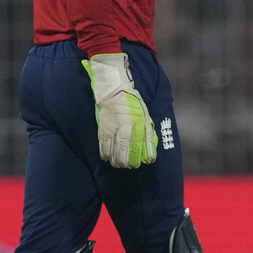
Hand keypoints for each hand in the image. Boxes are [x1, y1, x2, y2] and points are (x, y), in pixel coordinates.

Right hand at [82, 53, 157, 167]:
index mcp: (134, 124)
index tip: (141, 163)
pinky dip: (104, 152)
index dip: (138, 157)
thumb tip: (150, 148)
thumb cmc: (132, 100)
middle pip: (122, 152)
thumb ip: (147, 132)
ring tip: (117, 163)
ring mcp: (110, 128)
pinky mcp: (101, 126)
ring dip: (114, 159)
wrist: (113, 87)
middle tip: (127, 165)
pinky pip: (102, 143)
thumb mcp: (144, 114)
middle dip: (125, 162)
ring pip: (110, 150)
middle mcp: (122, 128)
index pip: (136, 147)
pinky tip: (107, 156)